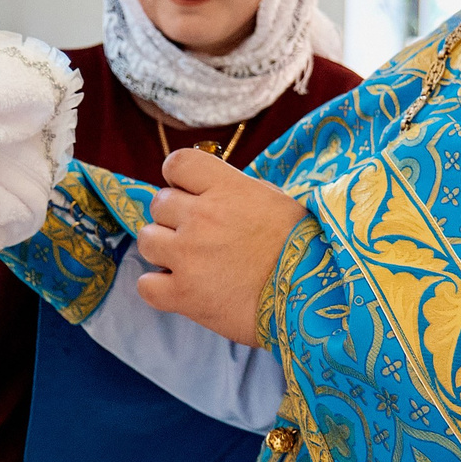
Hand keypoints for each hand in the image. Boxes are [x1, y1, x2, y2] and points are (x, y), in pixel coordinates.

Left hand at [132, 149, 309, 346]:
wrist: (315, 298)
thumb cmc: (303, 248)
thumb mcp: (275, 202)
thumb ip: (237, 191)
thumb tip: (211, 188)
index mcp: (227, 188)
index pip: (177, 163)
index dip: (179, 179)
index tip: (189, 193)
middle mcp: (202, 217)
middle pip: (159, 203)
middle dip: (173, 217)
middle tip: (198, 235)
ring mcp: (188, 256)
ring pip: (146, 240)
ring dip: (163, 250)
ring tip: (188, 262)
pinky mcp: (183, 294)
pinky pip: (145, 284)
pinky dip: (157, 287)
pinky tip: (179, 289)